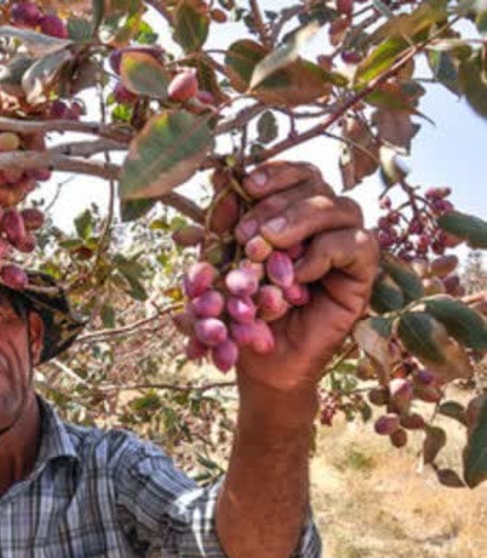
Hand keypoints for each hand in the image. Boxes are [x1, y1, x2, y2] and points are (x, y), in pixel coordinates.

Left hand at [228, 161, 379, 392]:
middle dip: (278, 203)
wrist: (261, 362)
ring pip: (341, 207)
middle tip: (247, 233)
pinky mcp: (361, 273)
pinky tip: (297, 274)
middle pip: (317, 183)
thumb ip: (221, 224)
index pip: (295, 173)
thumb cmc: (240, 311)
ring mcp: (345, 245)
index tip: (246, 185)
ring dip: (300, 221)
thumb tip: (220, 173)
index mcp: (290, 212)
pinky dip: (324, 252)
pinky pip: (358, 244)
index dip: (275, 172)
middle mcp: (322, 222)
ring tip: (267, 246)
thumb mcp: (221, 265)